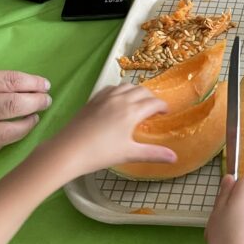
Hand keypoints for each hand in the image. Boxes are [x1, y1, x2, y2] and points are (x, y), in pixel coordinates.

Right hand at [0, 69, 52, 160]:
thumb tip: (23, 85)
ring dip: (26, 125)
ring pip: (6, 133)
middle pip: (12, 106)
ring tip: (34, 118)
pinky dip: (6, 140)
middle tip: (45, 101)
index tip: (45, 85)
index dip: (32, 83)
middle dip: (35, 103)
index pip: (10, 82)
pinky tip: (13, 133)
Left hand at [47, 84, 175, 177]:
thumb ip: (153, 154)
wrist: (68, 150)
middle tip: (153, 109)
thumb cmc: (100, 154)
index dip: (163, 106)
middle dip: (151, 98)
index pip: (154, 102)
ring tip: (137, 103)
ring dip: (136, 92)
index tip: (165, 113)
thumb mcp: (129, 154)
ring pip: (127, 86)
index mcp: (132, 111)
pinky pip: (112, 88)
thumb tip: (175, 158)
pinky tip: (118, 100)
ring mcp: (106, 97)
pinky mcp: (94, 99)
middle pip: (142, 90)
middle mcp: (121, 99)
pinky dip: (121, 90)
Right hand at [205, 175, 243, 243]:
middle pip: (239, 204)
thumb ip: (224, 194)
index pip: (242, 182)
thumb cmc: (226, 239)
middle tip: (212, 233)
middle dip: (224, 217)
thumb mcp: (217, 213)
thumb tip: (230, 178)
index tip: (220, 207)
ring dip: (226, 235)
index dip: (230, 192)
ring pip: (239, 223)